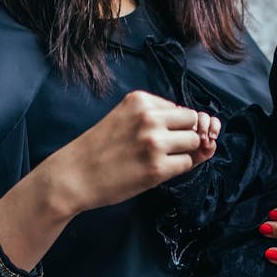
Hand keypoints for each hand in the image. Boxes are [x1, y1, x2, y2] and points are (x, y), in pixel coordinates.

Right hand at [56, 90, 215, 212]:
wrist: (72, 176)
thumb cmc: (98, 149)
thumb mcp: (124, 119)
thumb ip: (156, 118)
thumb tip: (204, 130)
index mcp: (140, 100)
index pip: (179, 109)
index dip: (175, 127)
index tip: (158, 138)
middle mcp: (149, 117)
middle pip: (193, 121)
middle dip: (186, 136)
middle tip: (165, 150)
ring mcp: (154, 142)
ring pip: (195, 142)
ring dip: (184, 153)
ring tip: (159, 160)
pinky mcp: (157, 168)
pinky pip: (187, 164)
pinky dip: (177, 169)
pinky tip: (156, 172)